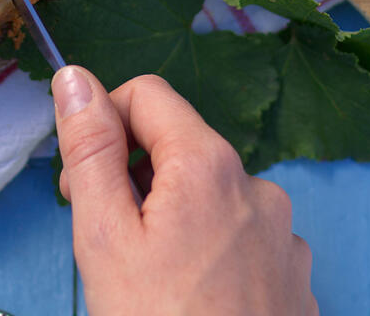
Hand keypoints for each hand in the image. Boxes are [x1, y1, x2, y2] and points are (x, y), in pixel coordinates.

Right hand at [53, 67, 315, 315]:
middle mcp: (257, 188)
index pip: (146, 94)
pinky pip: (241, 238)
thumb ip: (89, 148)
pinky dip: (209, 252)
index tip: (82, 181)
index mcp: (209, 165)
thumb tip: (74, 77)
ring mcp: (283, 237)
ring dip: (172, 217)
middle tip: (106, 241)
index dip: (104, 125)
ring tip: (148, 281)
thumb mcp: (104, 236)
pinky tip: (189, 301)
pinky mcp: (294, 279)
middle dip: (134, 177)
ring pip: (209, 195)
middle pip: (179, 147)